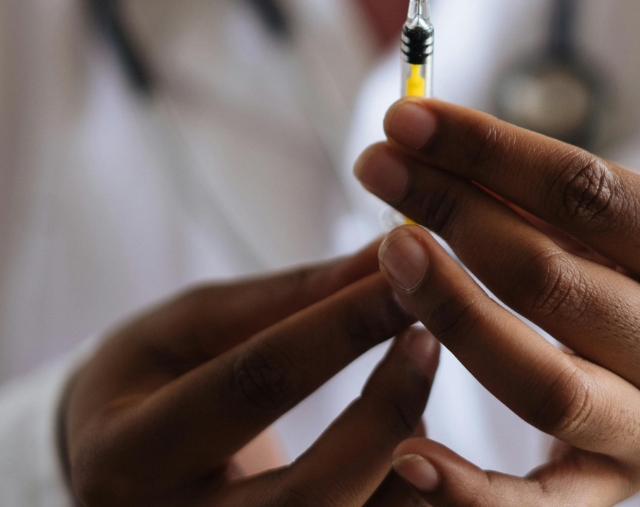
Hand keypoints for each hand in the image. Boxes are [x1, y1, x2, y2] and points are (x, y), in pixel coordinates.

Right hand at [63, 241, 439, 505]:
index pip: (253, 385)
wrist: (116, 468)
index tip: (402, 278)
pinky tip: (408, 438)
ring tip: (417, 382)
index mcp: (127, 455)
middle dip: (384, 411)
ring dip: (405, 457)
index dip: (339, 328)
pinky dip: (399, 495)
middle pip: (306, 495)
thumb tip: (384, 251)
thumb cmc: (149, 378)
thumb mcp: (195, 323)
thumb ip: (290, 295)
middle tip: (428, 338)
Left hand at [354, 100, 639, 505]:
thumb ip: (543, 188)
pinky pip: (537, 506)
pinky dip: (469, 488)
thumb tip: (426, 145)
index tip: (407, 118)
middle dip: (452, 212)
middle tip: (380, 168)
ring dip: (451, 310)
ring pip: (540, 381)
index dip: (487, 150)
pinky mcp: (613, 488)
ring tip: (389, 251)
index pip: (588, 191)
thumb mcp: (632, 210)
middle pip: (553, 278)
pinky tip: (405, 451)